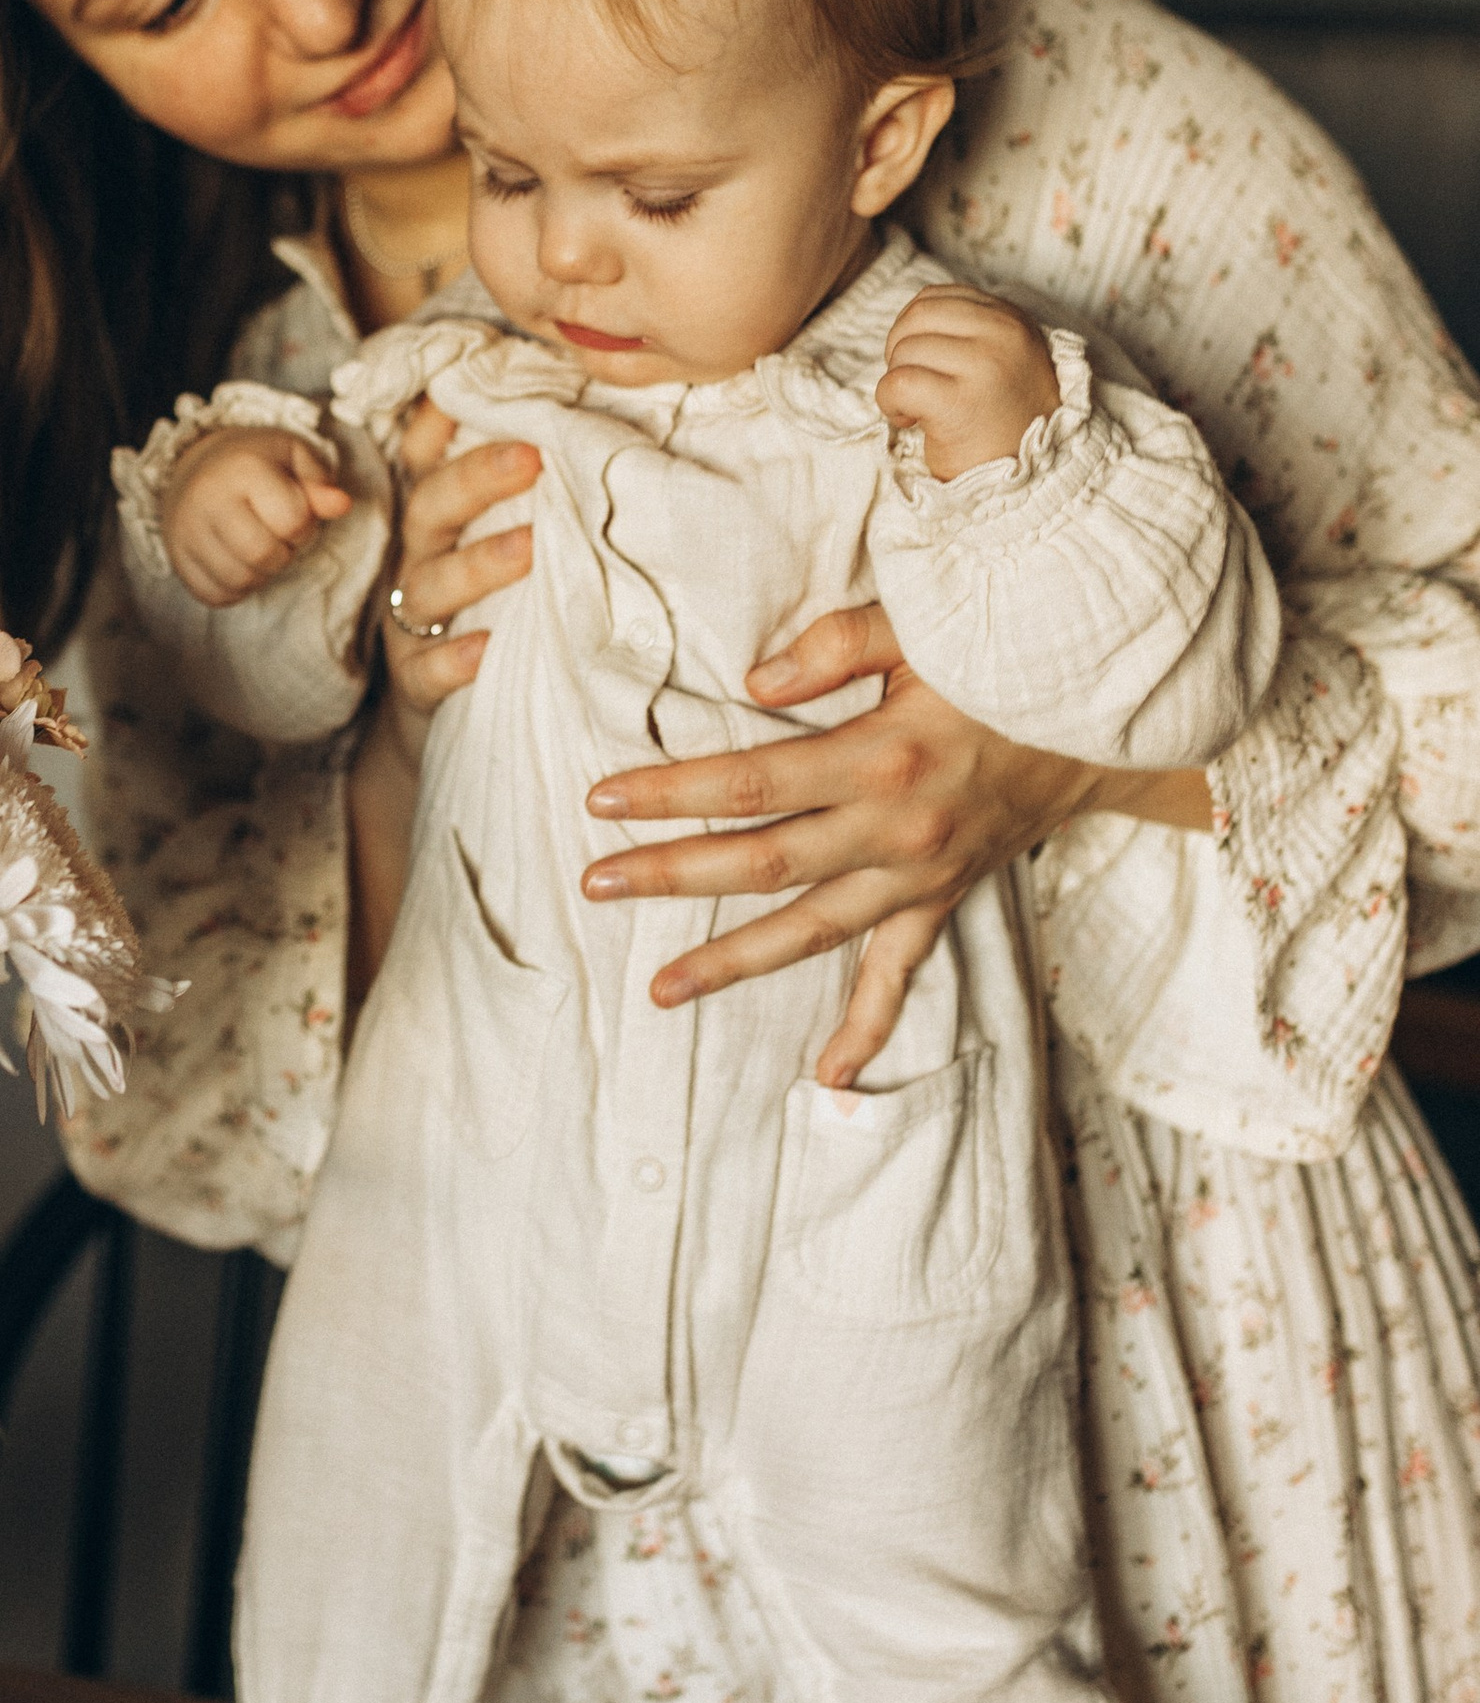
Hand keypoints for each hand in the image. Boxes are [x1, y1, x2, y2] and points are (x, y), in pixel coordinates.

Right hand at [158, 428, 355, 608]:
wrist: (197, 468)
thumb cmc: (256, 464)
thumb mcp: (292, 458)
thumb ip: (320, 482)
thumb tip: (342, 505)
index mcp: (241, 468)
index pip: (292, 520)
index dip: (304, 524)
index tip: (293, 511)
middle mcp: (206, 499)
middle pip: (263, 555)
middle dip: (283, 552)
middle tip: (276, 534)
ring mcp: (185, 532)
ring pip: (240, 580)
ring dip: (262, 572)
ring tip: (258, 545)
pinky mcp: (178, 560)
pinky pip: (216, 595)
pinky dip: (237, 588)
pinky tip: (238, 561)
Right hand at [376, 398, 539, 737]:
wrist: (443, 711)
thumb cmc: (482, 610)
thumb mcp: (484, 544)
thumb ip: (510, 490)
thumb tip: (554, 417)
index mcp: (432, 522)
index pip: (425, 461)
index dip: (438, 424)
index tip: (469, 389)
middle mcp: (415, 562)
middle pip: (431, 509)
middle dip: (477, 479)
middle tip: (533, 457)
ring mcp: (410, 624)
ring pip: (430, 587)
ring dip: (479, 564)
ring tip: (531, 546)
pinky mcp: (415, 682)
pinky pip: (427, 670)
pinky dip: (454, 660)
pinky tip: (486, 648)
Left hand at [580, 601, 1105, 1085]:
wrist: (1107, 718)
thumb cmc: (1007, 657)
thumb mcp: (927, 627)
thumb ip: (839, 646)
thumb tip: (754, 683)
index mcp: (882, 758)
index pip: (751, 784)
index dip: (672, 793)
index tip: (604, 797)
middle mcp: (896, 830)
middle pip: (763, 865)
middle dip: (672, 876)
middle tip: (595, 883)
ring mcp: (921, 876)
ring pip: (812, 933)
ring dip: (733, 963)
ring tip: (659, 989)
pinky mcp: (944, 898)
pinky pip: (901, 973)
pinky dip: (867, 1027)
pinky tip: (828, 1075)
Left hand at [877, 286, 1059, 483]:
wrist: (1030, 479)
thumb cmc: (1003, 422)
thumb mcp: (999, 358)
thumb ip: (967, 329)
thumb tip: (909, 318)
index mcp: (1011, 319)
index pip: (934, 297)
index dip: (913, 329)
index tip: (924, 363)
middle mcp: (1003, 335)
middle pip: (916, 317)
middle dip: (899, 350)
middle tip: (914, 386)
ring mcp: (984, 366)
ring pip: (904, 350)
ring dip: (896, 381)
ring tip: (919, 408)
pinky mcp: (960, 403)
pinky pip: (898, 383)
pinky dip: (889, 402)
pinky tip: (910, 420)